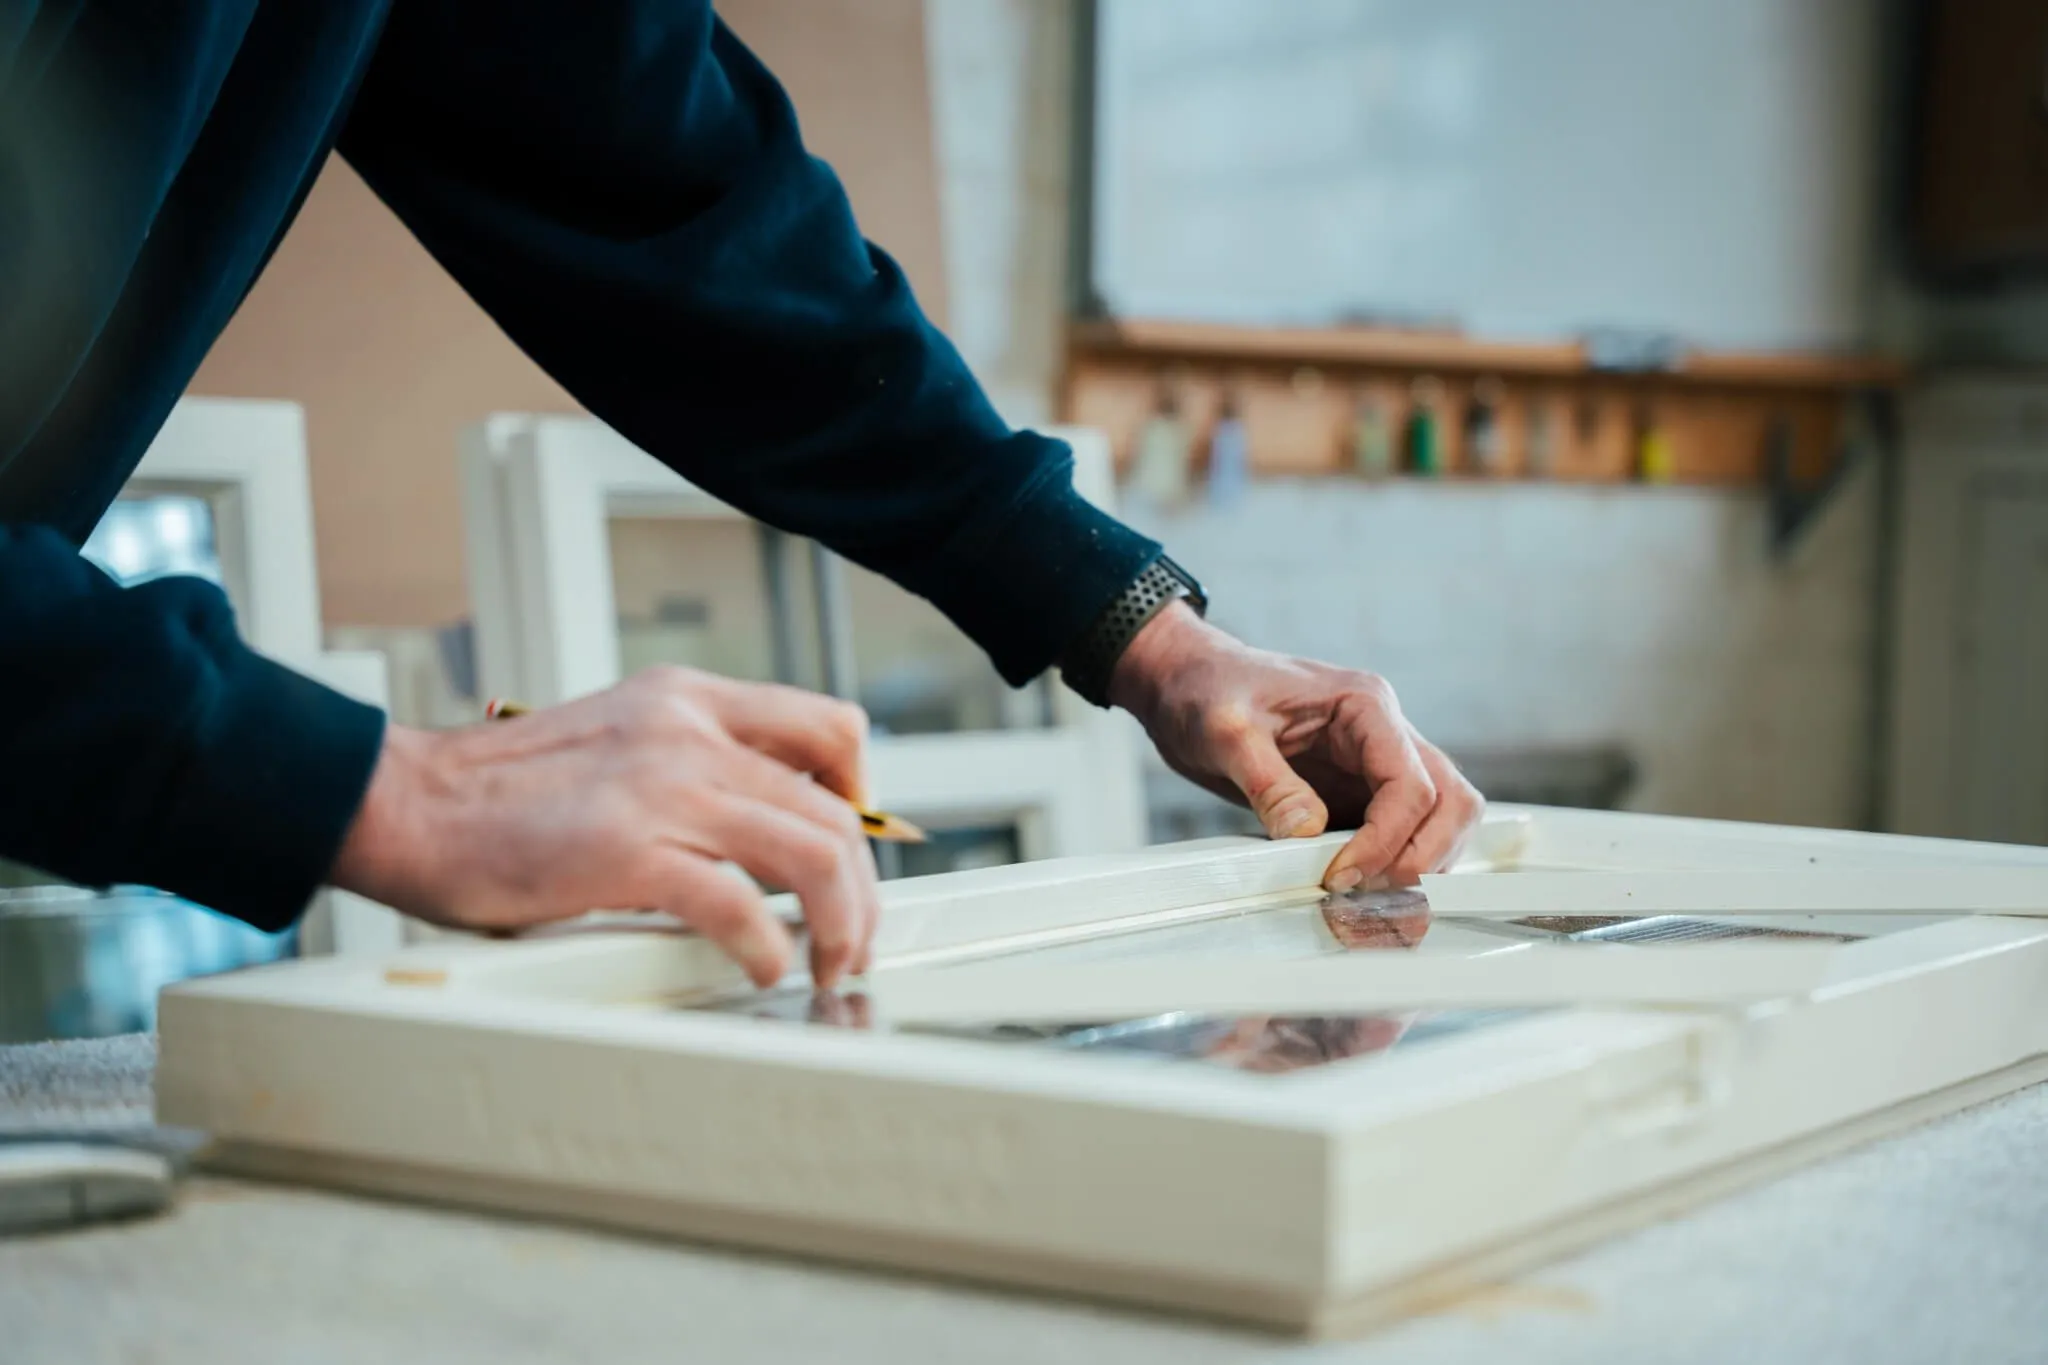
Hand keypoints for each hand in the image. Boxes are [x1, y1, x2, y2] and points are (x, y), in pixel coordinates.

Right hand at [330, 667, 879, 988]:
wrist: (406, 804)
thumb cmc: (498, 793)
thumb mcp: (618, 741)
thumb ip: (689, 767)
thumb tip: (763, 827)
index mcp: (686, 699)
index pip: (829, 726)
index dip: (864, 792)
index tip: (860, 847)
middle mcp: (686, 733)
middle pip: (834, 809)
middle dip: (863, 889)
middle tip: (854, 939)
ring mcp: (660, 789)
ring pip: (812, 853)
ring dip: (840, 924)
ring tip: (829, 963)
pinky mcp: (626, 852)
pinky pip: (739, 905)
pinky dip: (768, 949)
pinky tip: (761, 969)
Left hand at [1109, 604, 1483, 890]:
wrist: (1188, 683)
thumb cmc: (1207, 688)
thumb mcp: (1224, 730)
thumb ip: (1268, 781)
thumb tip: (1307, 835)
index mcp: (1365, 705)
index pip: (1411, 783)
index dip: (1386, 840)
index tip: (1340, 876)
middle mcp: (1385, 734)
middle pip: (1450, 804)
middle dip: (1420, 858)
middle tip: (1365, 894)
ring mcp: (1378, 765)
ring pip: (1442, 821)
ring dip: (1418, 866)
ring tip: (1364, 900)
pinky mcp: (1360, 795)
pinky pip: (1403, 835)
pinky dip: (1393, 867)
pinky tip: (1357, 892)